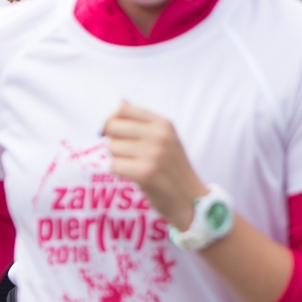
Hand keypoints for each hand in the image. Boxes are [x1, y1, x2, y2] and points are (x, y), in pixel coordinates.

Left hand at [102, 101, 206, 229]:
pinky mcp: (145, 173)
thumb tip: (119, 102)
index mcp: (163, 123)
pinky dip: (120, 173)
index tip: (116, 134)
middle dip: (114, 141)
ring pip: (111, 148)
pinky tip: (136, 177)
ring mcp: (154, 153)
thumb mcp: (165, 138)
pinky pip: (114, 166)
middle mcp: (160, 135)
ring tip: (137, 166)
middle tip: (129, 154)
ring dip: (118, 159)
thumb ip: (141, 121)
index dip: (111, 120)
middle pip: (112, 127)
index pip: (122, 108)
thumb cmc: (172, 168)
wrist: (190, 199)